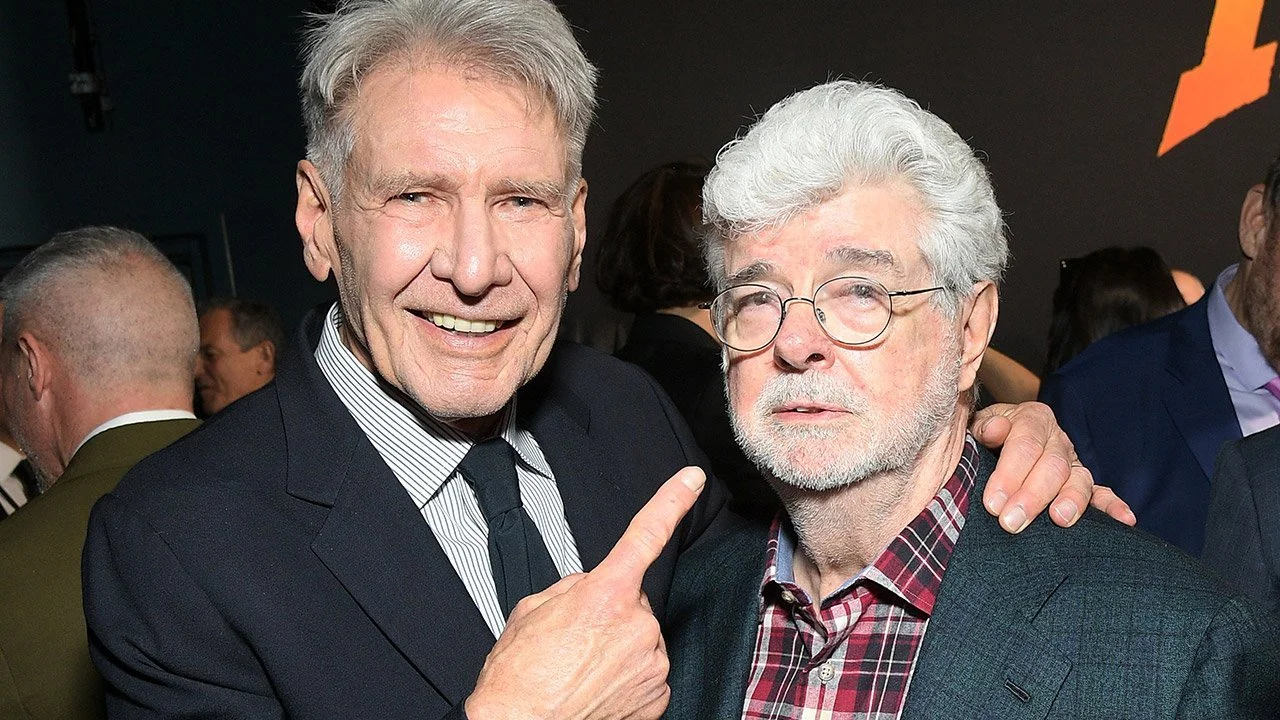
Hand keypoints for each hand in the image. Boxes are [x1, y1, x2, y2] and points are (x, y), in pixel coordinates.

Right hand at [465, 467, 706, 719]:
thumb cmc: (519, 678)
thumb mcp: (532, 610)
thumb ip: (572, 587)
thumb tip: (590, 586)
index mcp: (605, 594)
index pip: (645, 535)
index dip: (672, 502)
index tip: (692, 480)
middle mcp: (637, 625)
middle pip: (633, 601)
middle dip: (610, 612)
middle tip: (575, 639)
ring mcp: (651, 662)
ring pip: (641, 638)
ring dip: (618, 647)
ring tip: (581, 667)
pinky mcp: (657, 695)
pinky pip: (647, 671)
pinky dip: (626, 676)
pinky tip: (597, 686)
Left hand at [972, 402, 1135, 532]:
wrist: (996, 437)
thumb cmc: (985, 435)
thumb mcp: (979, 424)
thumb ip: (984, 427)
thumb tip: (994, 431)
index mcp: (1032, 419)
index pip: (1024, 445)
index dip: (1009, 474)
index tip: (993, 503)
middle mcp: (1057, 439)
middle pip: (1052, 466)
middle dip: (1032, 496)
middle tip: (1011, 521)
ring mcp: (1073, 462)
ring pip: (1078, 480)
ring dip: (1070, 501)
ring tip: (1059, 519)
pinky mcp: (1082, 484)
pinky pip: (1101, 494)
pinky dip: (1113, 506)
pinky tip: (1125, 520)